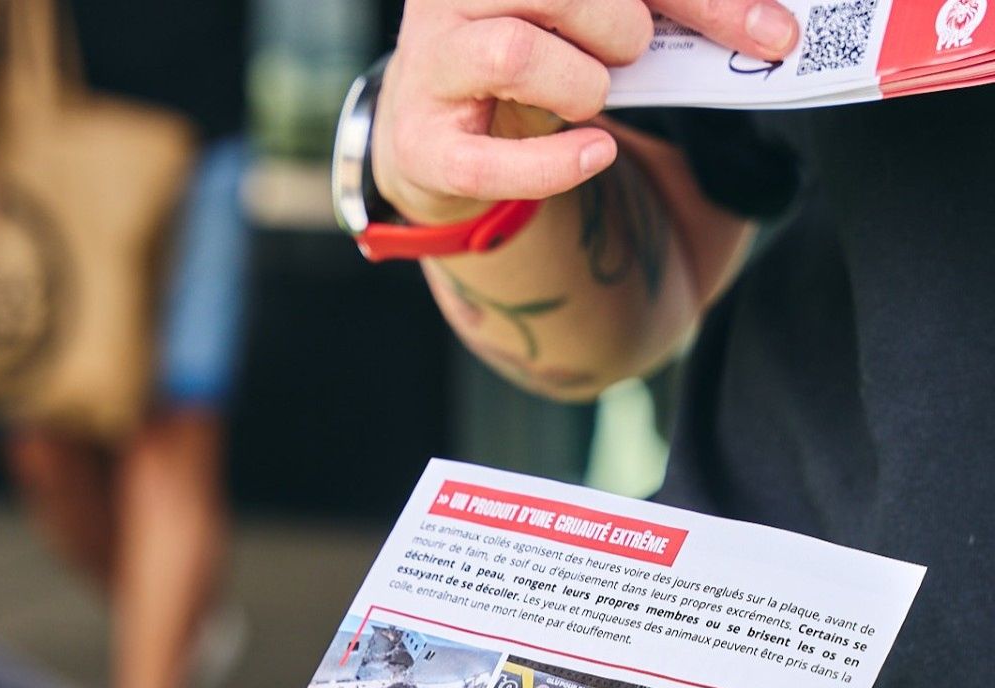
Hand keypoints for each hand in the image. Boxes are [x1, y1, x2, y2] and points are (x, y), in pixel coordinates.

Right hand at [372, 0, 800, 225]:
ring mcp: (432, 59)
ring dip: (581, 85)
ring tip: (588, 96)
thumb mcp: (602, 15)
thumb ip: (673, 8)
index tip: (772, 34)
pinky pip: (487, 160)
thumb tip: (772, 31)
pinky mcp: (421, 139)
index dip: (701, 1)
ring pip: (515, 53)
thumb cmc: (532, 54)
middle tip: (626, 52)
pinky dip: (552, 165)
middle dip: (620, 27)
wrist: (438, 123)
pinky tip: (595, 153)